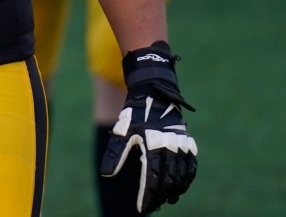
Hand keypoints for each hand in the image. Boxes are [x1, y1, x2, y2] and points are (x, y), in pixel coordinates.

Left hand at [99, 42, 197, 213]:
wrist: (154, 93)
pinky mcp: (188, 143)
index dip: (148, 196)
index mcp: (154, 145)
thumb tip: (106, 174)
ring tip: (164, 200)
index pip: (152, 179)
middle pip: (168, 182)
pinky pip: (191, 167)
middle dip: (159, 197)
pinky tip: (179, 188)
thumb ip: (115, 153)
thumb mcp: (122, 131)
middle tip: (152, 206)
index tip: (142, 209)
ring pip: (182, 176)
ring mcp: (182, 145)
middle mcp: (171, 147)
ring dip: (174, 191)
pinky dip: (186, 180)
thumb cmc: (135, 113)